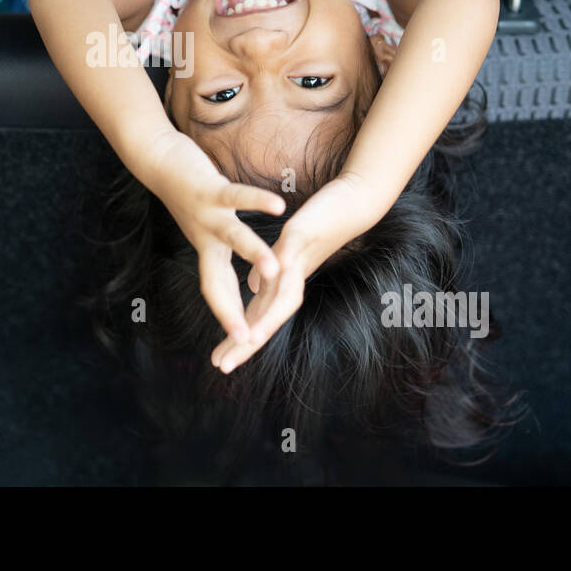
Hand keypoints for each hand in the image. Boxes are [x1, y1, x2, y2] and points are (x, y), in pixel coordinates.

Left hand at [140, 130, 285, 344]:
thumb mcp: (207, 231)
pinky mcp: (208, 189)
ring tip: (276, 270)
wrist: (156, 160)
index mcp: (208, 252)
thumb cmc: (188, 194)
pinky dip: (256, 201)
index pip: (220, 294)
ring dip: (254, 254)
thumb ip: (224, 256)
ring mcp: (205, 214)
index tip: (245, 348)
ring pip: (232, 238)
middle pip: (218, 282)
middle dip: (231, 311)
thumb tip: (247, 282)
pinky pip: (236, 196)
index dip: (232, 321)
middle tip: (247, 342)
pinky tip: (278, 206)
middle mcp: (204, 240)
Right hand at [213, 171, 384, 372]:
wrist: (352, 205)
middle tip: (224, 366)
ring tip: (251, 337)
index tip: (219, 361)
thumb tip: (254, 289)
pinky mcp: (305, 235)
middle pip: (270, 318)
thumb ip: (271, 274)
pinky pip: (292, 253)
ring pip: (285, 295)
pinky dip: (282, 267)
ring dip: (268, 318)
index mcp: (283, 283)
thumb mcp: (287, 255)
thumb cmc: (317, 230)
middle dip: (247, 343)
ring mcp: (301, 259)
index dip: (239, 341)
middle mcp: (293, 279)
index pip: (258, 317)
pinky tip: (271, 273)